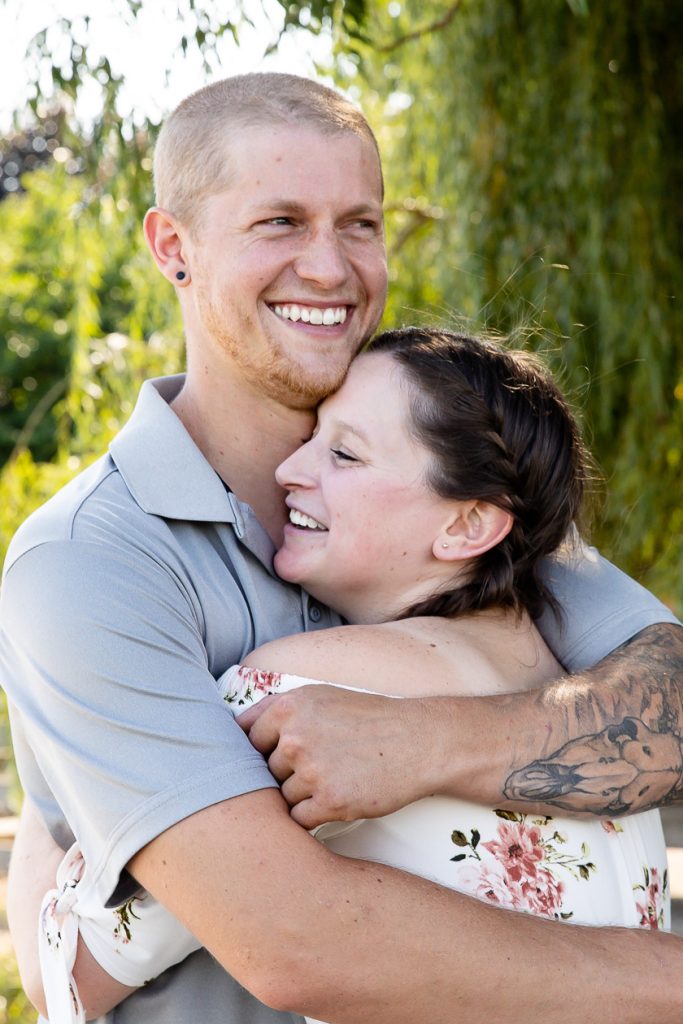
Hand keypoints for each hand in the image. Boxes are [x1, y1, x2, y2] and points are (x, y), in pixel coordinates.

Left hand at [237, 685, 439, 828]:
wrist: (419, 741)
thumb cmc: (369, 718)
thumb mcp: (320, 696)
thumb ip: (278, 711)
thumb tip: (233, 730)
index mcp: (289, 706)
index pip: (247, 739)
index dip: (262, 751)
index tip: (281, 756)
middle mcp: (295, 737)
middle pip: (264, 771)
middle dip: (285, 775)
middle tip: (320, 767)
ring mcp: (311, 770)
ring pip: (281, 797)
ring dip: (301, 796)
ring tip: (334, 779)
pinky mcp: (329, 801)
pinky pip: (299, 819)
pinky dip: (312, 816)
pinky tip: (335, 799)